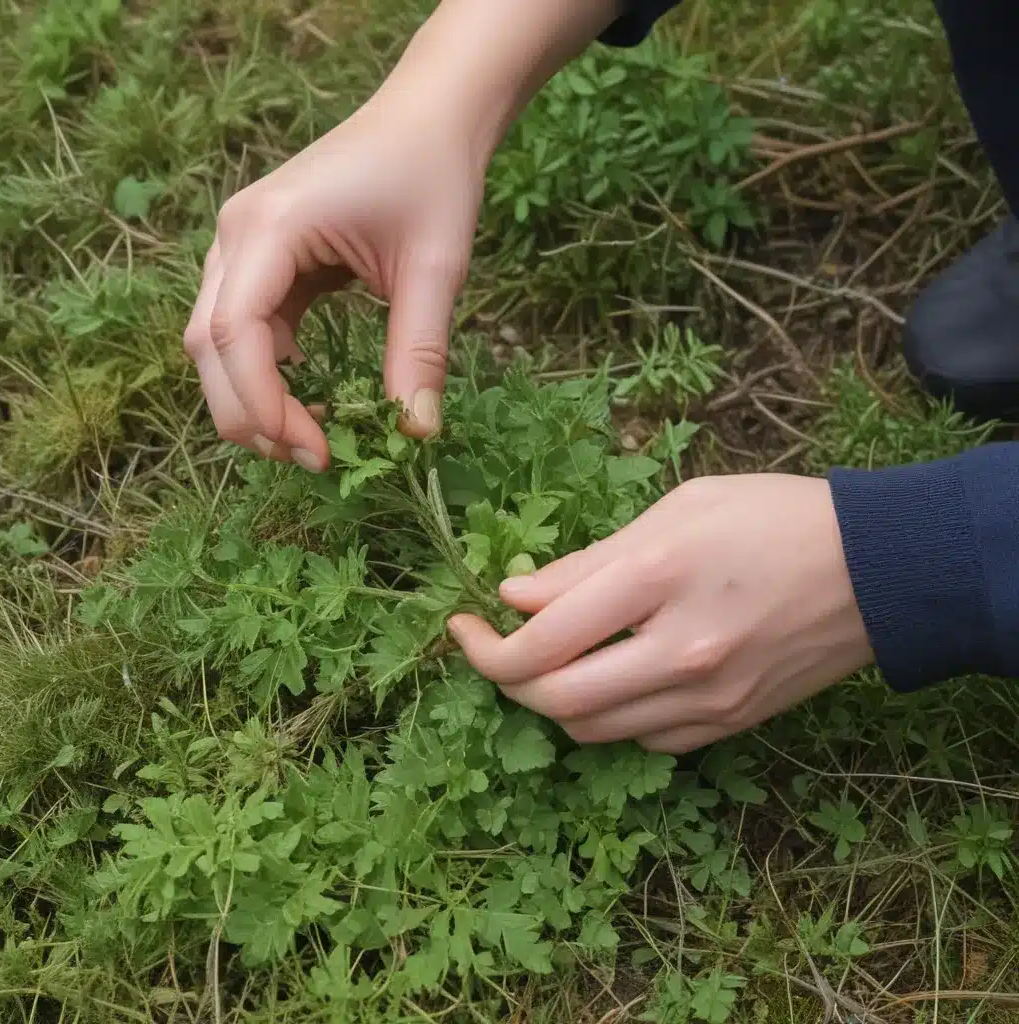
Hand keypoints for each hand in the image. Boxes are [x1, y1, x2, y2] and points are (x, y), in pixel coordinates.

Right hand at [182, 0, 620, 472]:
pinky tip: (309, 398)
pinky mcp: (261, 259)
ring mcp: (241, 246)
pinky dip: (269, 372)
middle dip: (251, 414)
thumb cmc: (433, 177)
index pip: (234, 333)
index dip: (264, 403)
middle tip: (314, 459)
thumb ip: (420, 351)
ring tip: (311, 439)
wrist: (428, 116)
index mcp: (267, 228)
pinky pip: (246, 328)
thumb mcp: (435, 269)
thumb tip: (416, 433)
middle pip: (207, 345)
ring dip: (253, 398)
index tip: (316, 451)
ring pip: (217, 342)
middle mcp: (236, 236)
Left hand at [449, 474, 873, 753]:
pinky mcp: (731, 724)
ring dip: (552, 700)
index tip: (464, 622)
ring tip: (547, 661)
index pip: (542, 640)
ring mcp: (708, 699)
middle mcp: (679, 652)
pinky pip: (644, 741)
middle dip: (505, 680)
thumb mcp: (676, 511)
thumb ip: (590, 561)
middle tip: (494, 649)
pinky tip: (610, 681)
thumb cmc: (772, 517)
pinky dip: (608, 717)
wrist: (878, 570)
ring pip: (593, 729)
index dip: (484, 642)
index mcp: (658, 580)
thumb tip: (517, 597)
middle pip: (556, 700)